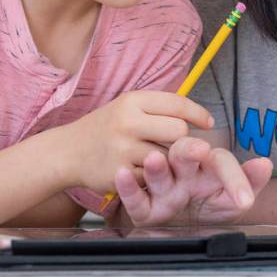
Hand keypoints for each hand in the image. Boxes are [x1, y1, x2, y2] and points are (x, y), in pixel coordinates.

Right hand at [61, 91, 213, 192]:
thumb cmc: (105, 128)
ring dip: (167, 160)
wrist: (68, 152)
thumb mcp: (127, 107)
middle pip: (179, 131)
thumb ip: (158, 109)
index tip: (208, 123)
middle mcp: (128, 121)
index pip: (178, 104)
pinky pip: (153, 176)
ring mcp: (124, 148)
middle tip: (171, 144)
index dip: (198, 113)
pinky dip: (152, 176)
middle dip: (181, 139)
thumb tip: (197, 115)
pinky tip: (140, 170)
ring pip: (168, 156)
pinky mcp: (121, 173)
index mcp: (133, 100)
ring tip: (154, 157)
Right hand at [115, 137, 271, 225]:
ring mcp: (163, 188)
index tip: (244, 200)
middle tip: (200, 150)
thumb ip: (246, 183)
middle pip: (184, 153)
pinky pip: (134, 196)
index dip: (233, 177)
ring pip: (158, 172)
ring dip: (156, 166)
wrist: (174, 225)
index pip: (220, 161)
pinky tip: (122, 174)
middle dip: (190, 150)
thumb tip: (266, 163)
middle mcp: (183, 172)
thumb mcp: (226, 199)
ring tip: (155, 159)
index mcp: (206, 168)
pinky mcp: (144, 207)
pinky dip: (127, 185)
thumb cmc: (202, 204)